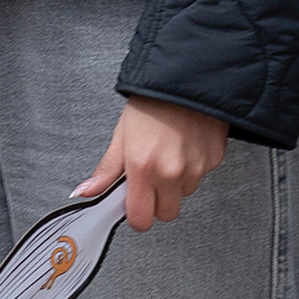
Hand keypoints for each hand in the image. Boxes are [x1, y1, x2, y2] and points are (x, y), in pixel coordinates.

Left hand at [75, 97, 225, 232]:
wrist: (185, 78)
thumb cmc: (152, 103)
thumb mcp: (121, 135)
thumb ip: (106, 170)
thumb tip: (86, 191)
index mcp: (143, 168)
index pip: (141, 219)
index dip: (136, 214)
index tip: (134, 203)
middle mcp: (171, 173)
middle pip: (166, 214)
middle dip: (157, 202)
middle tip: (151, 179)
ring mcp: (195, 169)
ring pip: (184, 194)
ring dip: (176, 183)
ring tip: (168, 154)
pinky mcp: (213, 161)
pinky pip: (200, 176)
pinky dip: (193, 167)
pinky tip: (184, 146)